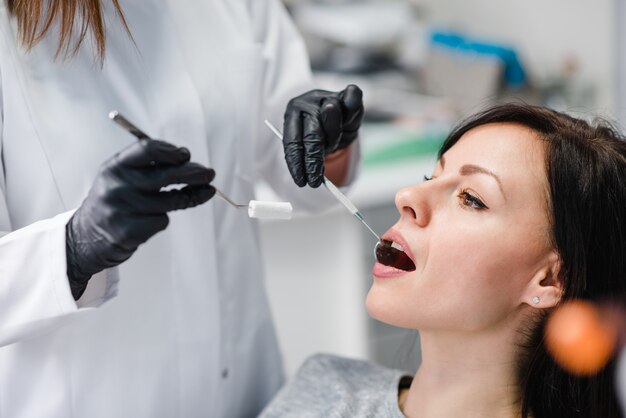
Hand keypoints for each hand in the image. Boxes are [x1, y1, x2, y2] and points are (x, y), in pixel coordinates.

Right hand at [66, 139, 215, 298]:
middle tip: (209, 174)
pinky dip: (162, 219)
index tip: (186, 155)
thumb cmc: (114, 199)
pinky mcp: (129, 232)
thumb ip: (148, 165)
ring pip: (170, 201)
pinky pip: (162, 221)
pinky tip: (148, 220)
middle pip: (166, 175)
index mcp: (115, 166)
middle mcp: (117, 186)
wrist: (86, 235)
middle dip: (194, 173)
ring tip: (196, 194)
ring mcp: (122, 210)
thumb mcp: (120, 175)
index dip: (171, 151)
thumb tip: (187, 159)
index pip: (147, 150)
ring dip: (185, 198)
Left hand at [283, 84, 363, 187]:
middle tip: (315, 181)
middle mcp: (307, 102)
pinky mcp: (346, 94)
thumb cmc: (320, 130)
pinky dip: (352, 110)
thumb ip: (309, 152)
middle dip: (314, 161)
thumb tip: (314, 177)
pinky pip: (351, 102)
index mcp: (292, 113)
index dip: (297, 163)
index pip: (292, 141)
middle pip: (312, 136)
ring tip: (333, 146)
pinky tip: (350, 119)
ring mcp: (327, 96)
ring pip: (333, 125)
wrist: (335, 108)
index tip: (301, 181)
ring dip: (334, 140)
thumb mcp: (310, 142)